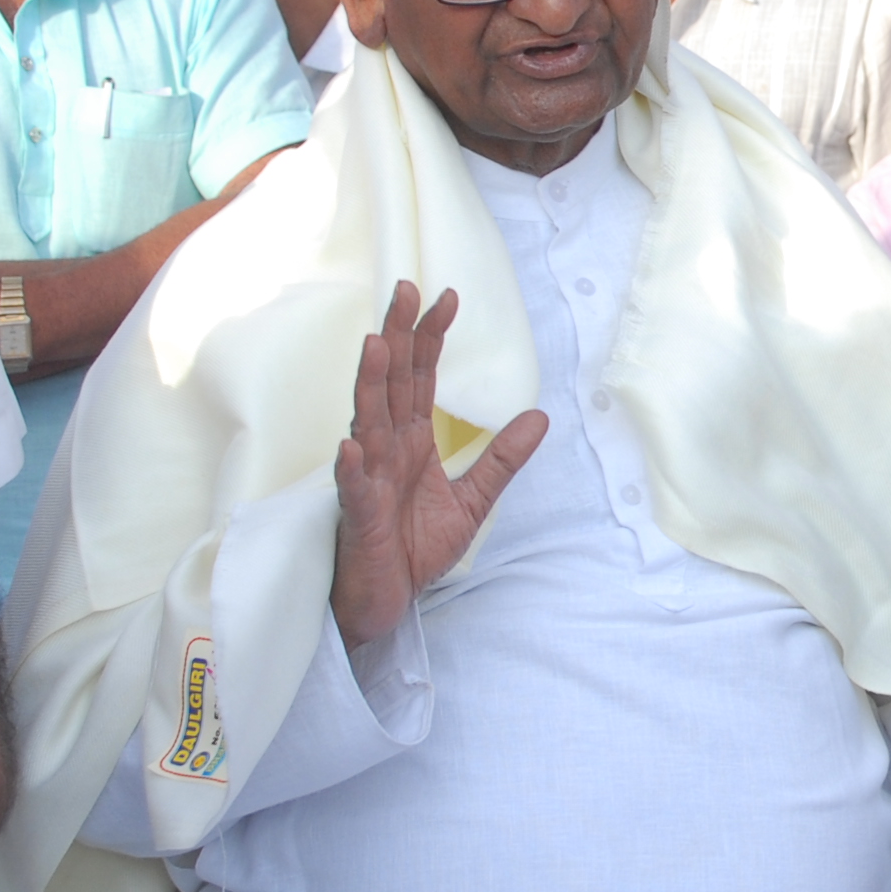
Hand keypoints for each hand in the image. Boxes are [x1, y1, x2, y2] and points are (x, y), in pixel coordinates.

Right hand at [333, 282, 545, 645]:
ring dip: (370, 385)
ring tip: (376, 344)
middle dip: (397, 338)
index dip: (430, 338)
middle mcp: (385, 450)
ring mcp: (367, 480)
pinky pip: (353, 490)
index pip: (419, 378)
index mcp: (410, 441)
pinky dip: (350, 468)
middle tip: (405, 289)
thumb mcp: (472, 502)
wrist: (385, 602)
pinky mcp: (359, 518)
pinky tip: (350, 445)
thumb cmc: (414, 549)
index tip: (446, 297)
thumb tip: (540, 417)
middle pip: (390, 384)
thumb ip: (502, 460)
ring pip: (367, 424)